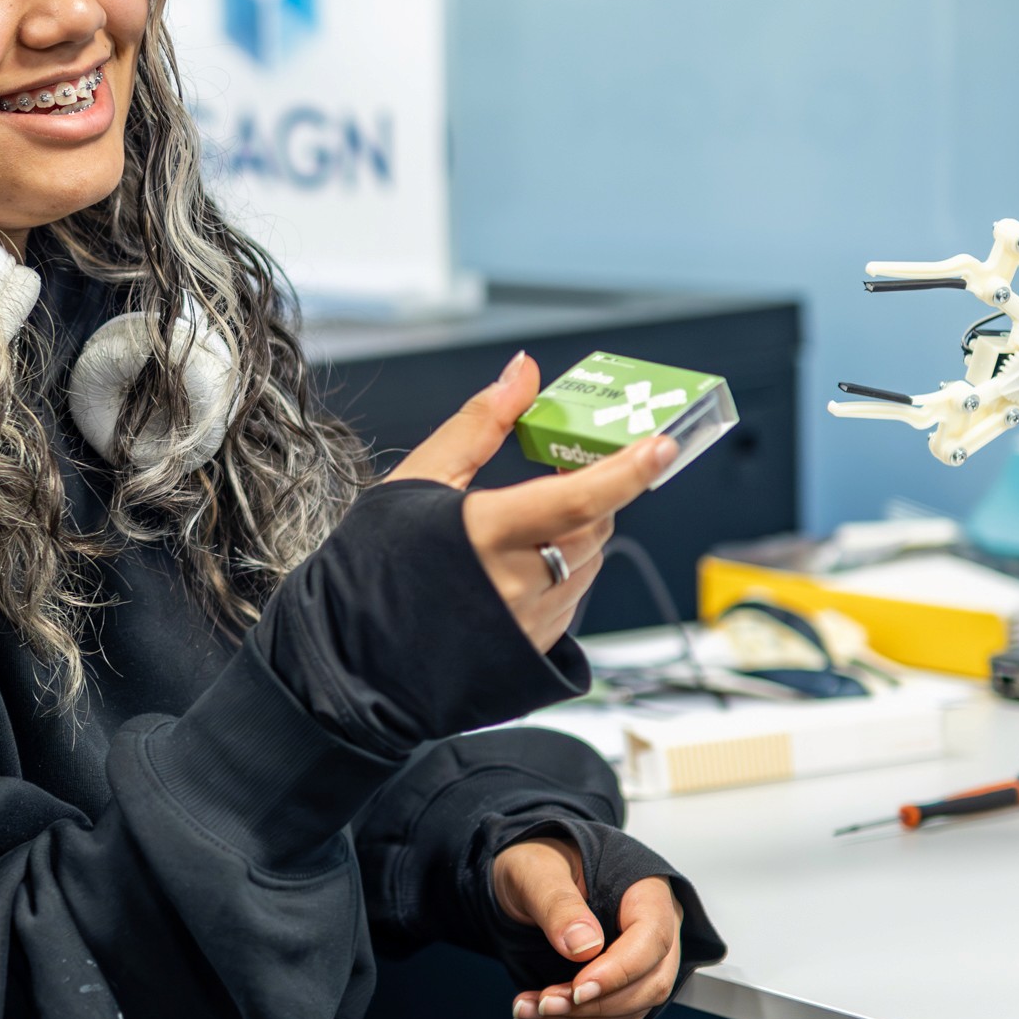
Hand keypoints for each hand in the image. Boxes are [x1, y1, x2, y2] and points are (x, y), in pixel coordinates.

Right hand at [388, 354, 677, 653]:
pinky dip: (561, 572)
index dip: (627, 472)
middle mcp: (512, 584)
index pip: (578, 499)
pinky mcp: (531, 646)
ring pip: (588, 563)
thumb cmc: (378, 559)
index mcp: (484, 534)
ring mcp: (526, 622)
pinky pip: (572, 598)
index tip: (661, 446)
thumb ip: (481, 423)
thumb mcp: (421, 478)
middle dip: (591, 495)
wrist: (357, 643)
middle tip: (563, 472)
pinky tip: (519, 567)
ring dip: (577, 535)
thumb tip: (523, 372)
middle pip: (593, 525)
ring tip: (526, 527)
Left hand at [492, 838, 684, 1018]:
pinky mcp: (622, 986)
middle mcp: (655, 929)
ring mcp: (642, 962)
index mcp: (645, 891)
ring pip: (631, 1011)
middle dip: (596, 1004)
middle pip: (650, 983)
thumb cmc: (540, 860)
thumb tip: (584, 946)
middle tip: (545, 1003)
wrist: (530, 874)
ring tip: (527, 1010)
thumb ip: (558, 902)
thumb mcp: (536, 869)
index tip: (578, 989)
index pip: (653, 939)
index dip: (619, 971)